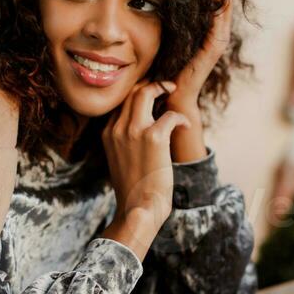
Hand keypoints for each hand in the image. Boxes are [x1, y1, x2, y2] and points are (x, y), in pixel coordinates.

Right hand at [100, 80, 189, 257]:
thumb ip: (124, 141)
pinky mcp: (154, 138)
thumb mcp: (119, 160)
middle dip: (151, 84)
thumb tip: (137, 130)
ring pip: (146, 93)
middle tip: (167, 87)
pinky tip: (185, 126)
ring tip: (174, 93)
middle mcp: (117, 129)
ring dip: (164, 89)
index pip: (120, 101)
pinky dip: (180, 118)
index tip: (153, 93)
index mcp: (108, 134)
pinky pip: (170, 114)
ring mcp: (134, 132)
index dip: (138, 92)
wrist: (138, 209)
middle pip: (131, 91)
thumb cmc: (133, 189)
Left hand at [168, 0, 232, 113]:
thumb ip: (166, 26)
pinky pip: (218, 24)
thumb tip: (149, 2)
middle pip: (220, 5)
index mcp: (205, 35)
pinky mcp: (212, 51)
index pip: (211, 5)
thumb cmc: (165, 71)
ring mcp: (215, 44)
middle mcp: (214, 38)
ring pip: (222, 12)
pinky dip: (219, 9)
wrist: (171, 97)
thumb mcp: (166, 42)